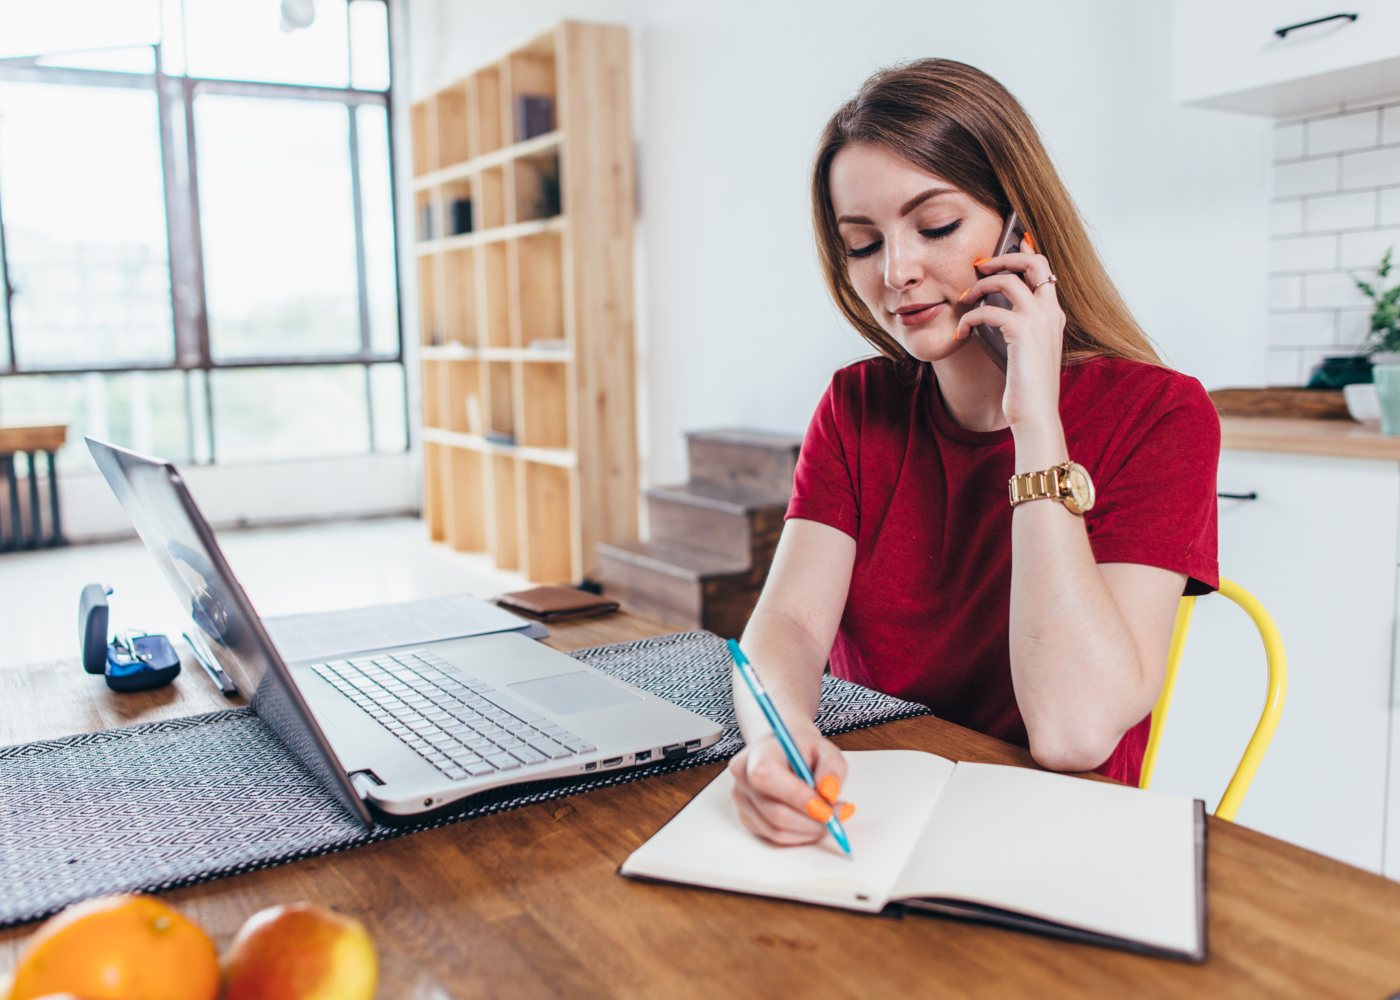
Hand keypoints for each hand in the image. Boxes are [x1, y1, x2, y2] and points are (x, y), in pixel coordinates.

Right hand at [727, 726, 853, 845]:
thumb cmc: (802, 750)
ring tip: (828, 817)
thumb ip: (832, 768)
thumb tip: (828, 794)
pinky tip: (811, 820)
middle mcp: (743, 777)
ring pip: (776, 830)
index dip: (799, 798)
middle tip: (836, 817)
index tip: (828, 810)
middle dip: (811, 821)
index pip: (768, 778)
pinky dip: (799, 835)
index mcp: (758, 753)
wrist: (783, 751)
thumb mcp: (825, 749)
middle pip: (774, 812)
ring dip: (808, 831)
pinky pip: (774, 837)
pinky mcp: (747, 818)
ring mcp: (742, 800)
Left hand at [954, 235, 1065, 430]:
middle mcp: (1051, 312)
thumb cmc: (1026, 387)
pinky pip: (988, 309)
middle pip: (1034, 262)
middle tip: (981, 265)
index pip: (1045, 271)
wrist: (1036, 413)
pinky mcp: (1022, 331)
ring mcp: (1040, 319)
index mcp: (1054, 315)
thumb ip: (1019, 327)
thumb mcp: (1026, 352)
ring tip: (965, 299)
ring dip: (980, 286)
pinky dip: (969, 318)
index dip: (1028, 253)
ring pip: (1008, 279)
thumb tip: (993, 309)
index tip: (1014, 242)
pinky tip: (960, 332)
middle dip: (1005, 257)